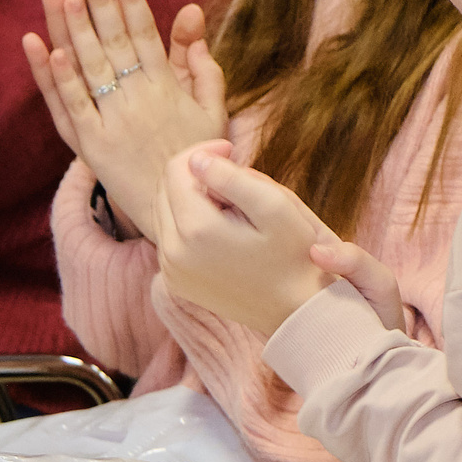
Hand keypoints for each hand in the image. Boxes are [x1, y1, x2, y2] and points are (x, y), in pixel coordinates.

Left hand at [19, 0, 227, 242]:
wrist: (185, 219)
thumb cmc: (199, 158)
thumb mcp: (212, 108)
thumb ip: (200, 60)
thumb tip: (189, 12)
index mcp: (169, 88)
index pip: (144, 31)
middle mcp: (138, 100)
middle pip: (111, 36)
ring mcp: (111, 123)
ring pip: (86, 64)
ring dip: (67, 21)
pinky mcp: (90, 148)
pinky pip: (68, 106)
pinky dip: (53, 76)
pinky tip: (40, 44)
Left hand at [155, 142, 338, 336]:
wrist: (297, 311)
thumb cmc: (295, 254)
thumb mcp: (276, 206)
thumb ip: (232, 177)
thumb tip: (197, 160)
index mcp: (196, 230)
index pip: (178, 168)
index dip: (204, 151)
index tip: (233, 151)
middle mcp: (173, 254)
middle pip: (165, 188)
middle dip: (196, 174)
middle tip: (236, 179)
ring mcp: (171, 272)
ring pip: (164, 211)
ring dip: (192, 198)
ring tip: (231, 206)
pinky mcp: (175, 282)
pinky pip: (169, 237)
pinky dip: (189, 222)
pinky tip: (221, 228)